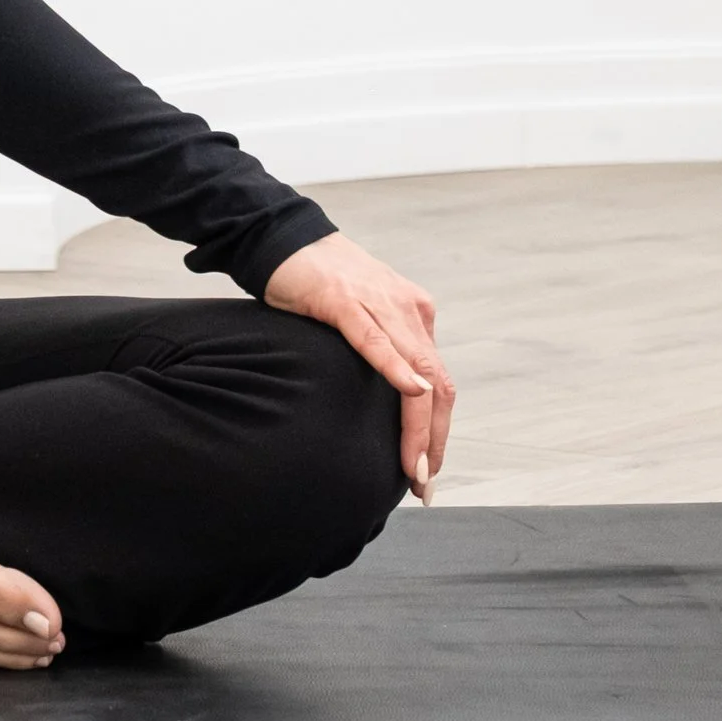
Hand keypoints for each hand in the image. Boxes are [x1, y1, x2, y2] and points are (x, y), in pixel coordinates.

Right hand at [262, 232, 455, 497]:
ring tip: (414, 466)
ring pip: (415, 369)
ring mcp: (378, 302)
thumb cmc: (317, 282)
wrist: (281, 236)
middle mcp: (407, 308)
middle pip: (437, 384)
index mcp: (413, 314)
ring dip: (418, 426)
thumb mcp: (362, 317)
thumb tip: (394, 402)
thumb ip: (385, 348)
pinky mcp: (343, 298)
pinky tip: (408, 392)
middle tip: (423, 484)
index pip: (439, 383)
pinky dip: (395, 368)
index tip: (426, 471)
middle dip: (433, 441)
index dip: (438, 432)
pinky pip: (375, 338)